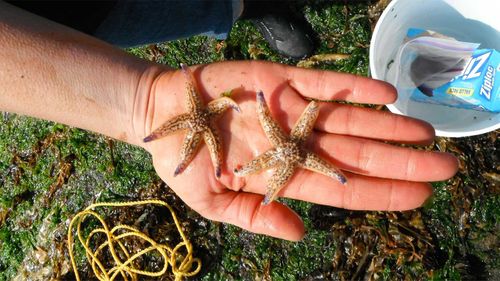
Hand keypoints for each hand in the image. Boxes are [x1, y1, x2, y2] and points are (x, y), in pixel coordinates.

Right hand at [138, 61, 457, 240]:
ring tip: (426, 132)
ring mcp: (294, 111)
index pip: (343, 187)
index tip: (420, 196)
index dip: (382, 193)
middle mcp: (297, 142)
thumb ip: (257, 216)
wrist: (162, 114)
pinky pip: (326, 84)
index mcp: (284, 173)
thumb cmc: (184, 160)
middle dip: (401, 161)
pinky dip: (356, 88)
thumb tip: (300, 234)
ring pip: (351, 120)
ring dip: (389, 127)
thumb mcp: (213, 202)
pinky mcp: (284, 81)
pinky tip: (387, 97)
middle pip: (358, 154)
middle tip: (445, 166)